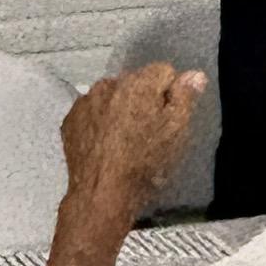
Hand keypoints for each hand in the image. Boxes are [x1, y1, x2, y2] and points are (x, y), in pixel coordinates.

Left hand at [39, 63, 205, 265]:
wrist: (102, 193)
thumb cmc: (145, 163)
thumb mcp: (176, 132)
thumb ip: (185, 97)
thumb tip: (194, 74)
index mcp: (139, 82)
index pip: (164, 71)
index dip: (171, 94)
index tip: (168, 118)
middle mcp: (109, 83)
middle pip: (136, 82)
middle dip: (144, 99)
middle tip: (148, 131)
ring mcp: (86, 101)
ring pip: (111, 96)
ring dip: (120, 109)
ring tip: (124, 140)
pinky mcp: (71, 120)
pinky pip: (91, 112)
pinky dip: (99, 122)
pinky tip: (105, 145)